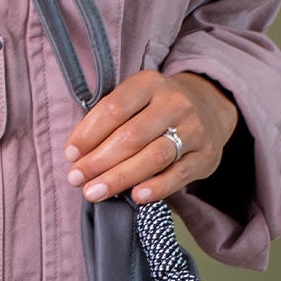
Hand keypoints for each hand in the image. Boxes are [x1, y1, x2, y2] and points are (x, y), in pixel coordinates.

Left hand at [65, 70, 238, 205]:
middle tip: (76, 179)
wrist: (210, 109)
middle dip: (99, 161)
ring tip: (94, 192)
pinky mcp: (205, 155)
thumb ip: (109, 120)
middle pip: (131, 136)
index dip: (88, 133)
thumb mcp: (136, 99)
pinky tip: (136, 197)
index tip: (70, 155)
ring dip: (120, 177)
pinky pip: (179, 175)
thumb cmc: (157, 109)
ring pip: (154, 157)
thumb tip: (78, 155)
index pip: (114, 108)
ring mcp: (194, 129)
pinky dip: (157, 187)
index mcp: (150, 83)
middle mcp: (174, 102)